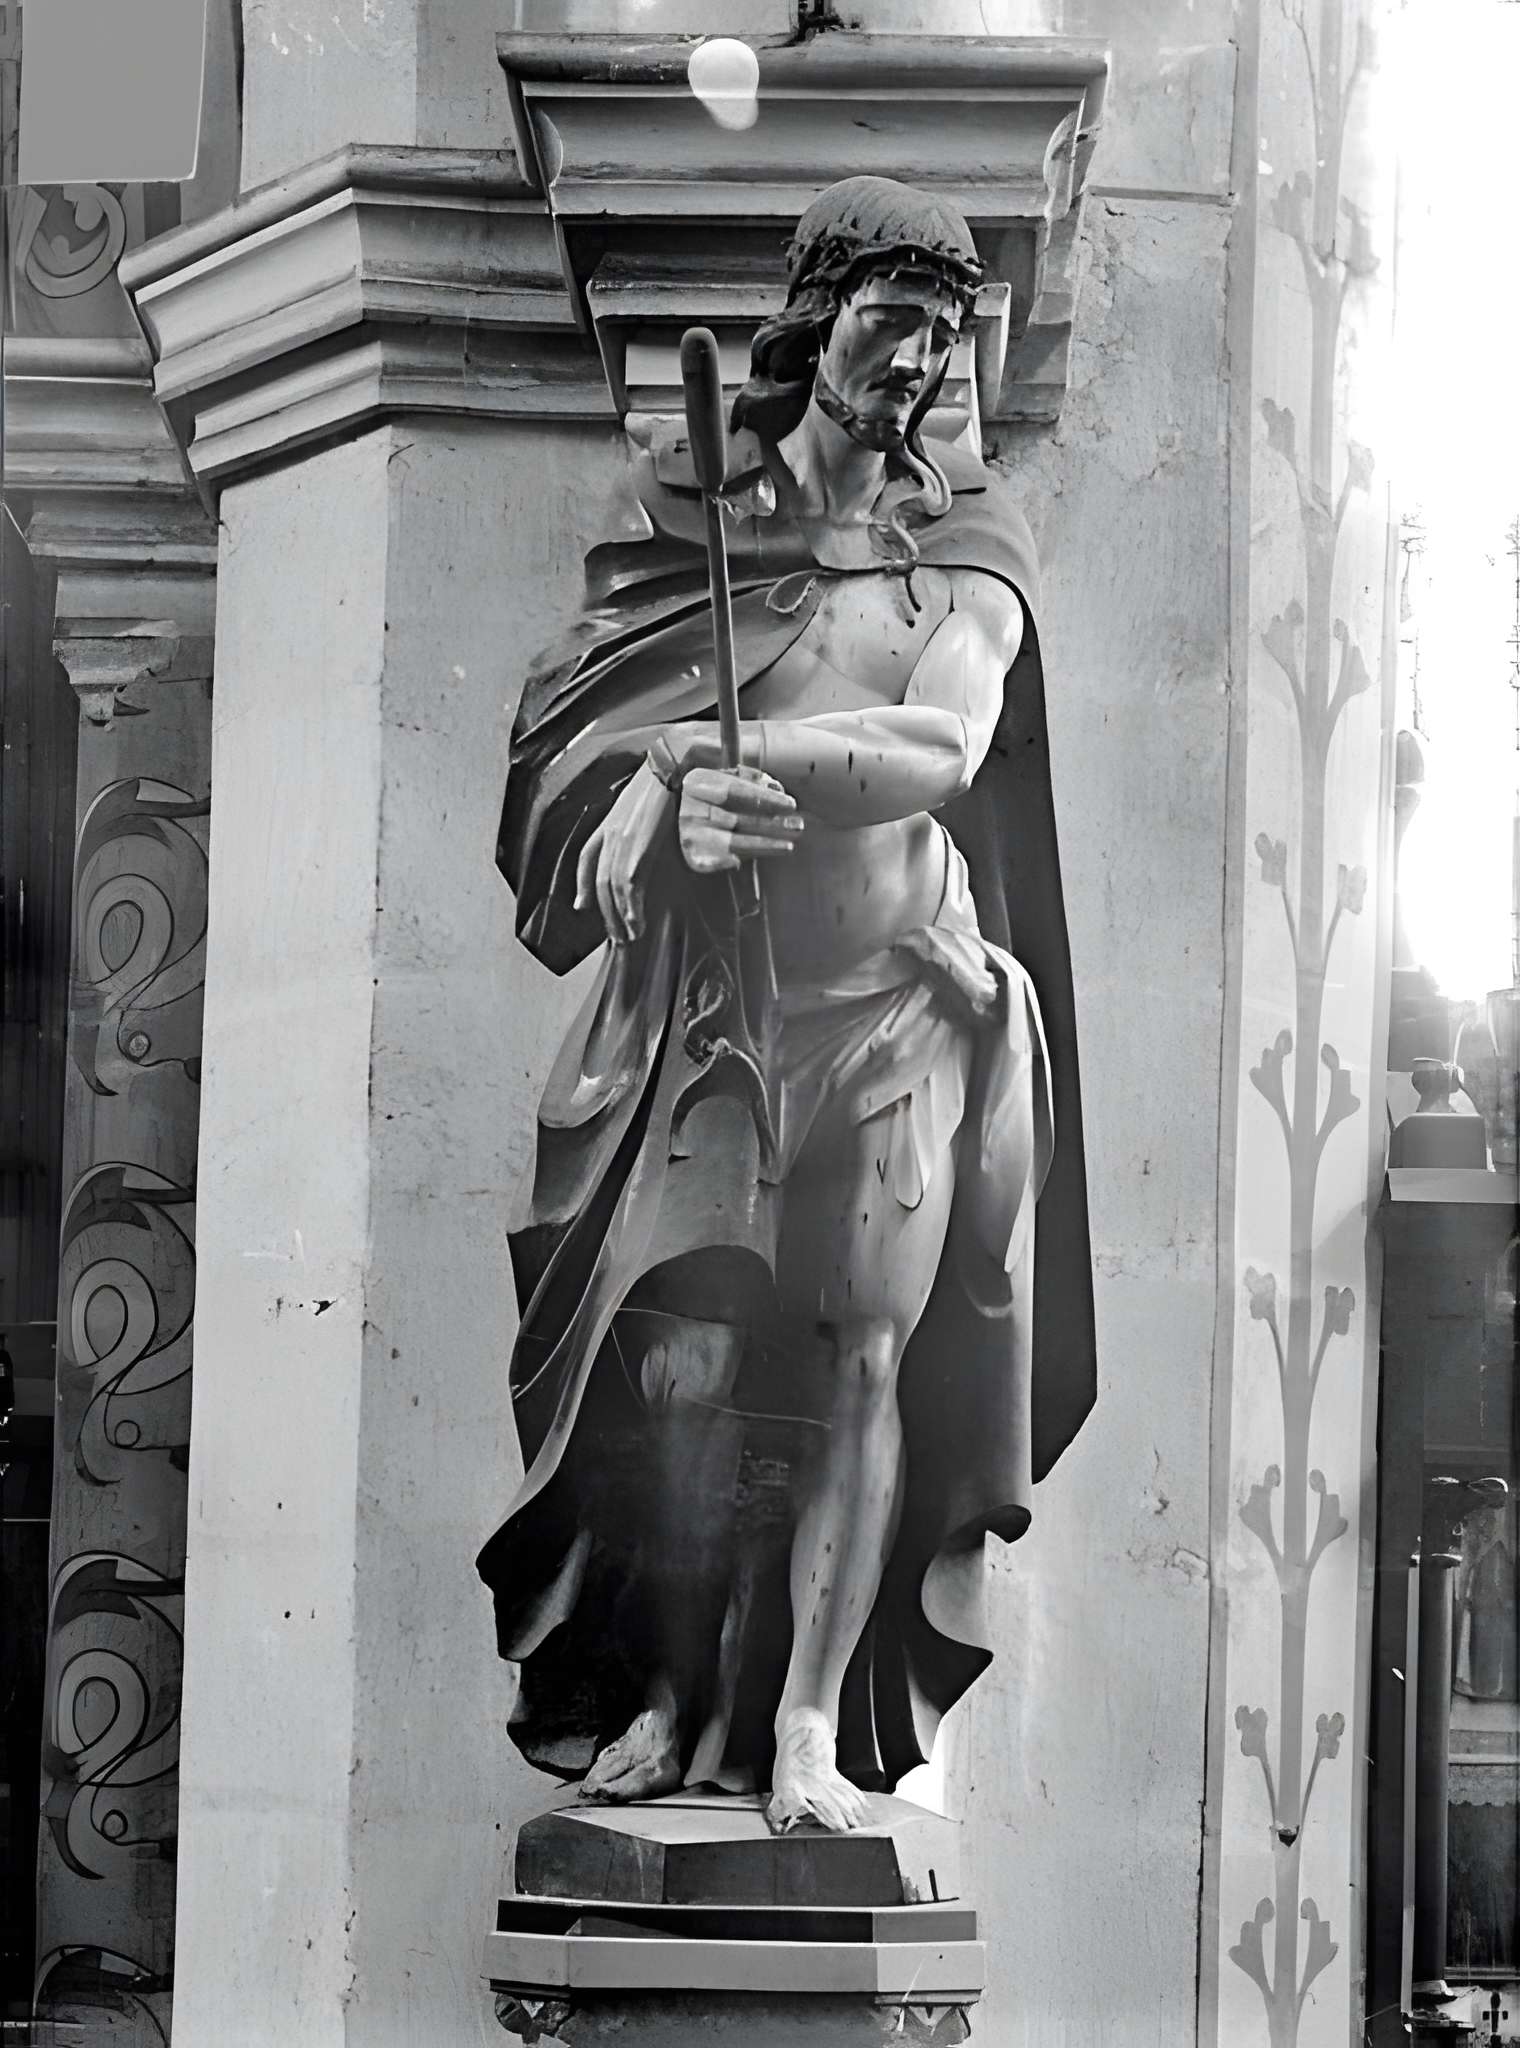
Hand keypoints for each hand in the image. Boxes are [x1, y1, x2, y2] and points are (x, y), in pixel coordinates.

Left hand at [574, 761, 671, 943]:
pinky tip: (637, 923)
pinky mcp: (637, 848)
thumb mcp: (645, 805)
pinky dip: (632, 909)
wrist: (675, 764)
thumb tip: (647, 838)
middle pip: (600, 883)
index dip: (582, 885)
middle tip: (617, 936)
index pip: (587, 859)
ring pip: (613, 890)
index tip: (581, 906)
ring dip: (621, 917)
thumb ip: (638, 825)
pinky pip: (629, 887)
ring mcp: (622, 841)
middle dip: (607, 913)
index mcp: (610, 822)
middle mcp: (610, 833)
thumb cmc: (668, 783)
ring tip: (631, 936)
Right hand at [678, 765, 803, 873]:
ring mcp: (690, 833)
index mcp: (698, 782)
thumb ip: (748, 777)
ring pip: (734, 843)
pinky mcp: (691, 854)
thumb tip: (774, 786)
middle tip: (798, 826)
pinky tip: (749, 862)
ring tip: (788, 846)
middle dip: (772, 824)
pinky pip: (716, 862)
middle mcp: (691, 809)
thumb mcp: (722, 777)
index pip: (736, 790)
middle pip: (739, 819)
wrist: (668, 819)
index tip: (791, 804)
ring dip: (764, 845)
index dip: (765, 798)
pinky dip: (733, 861)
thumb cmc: (705, 794)